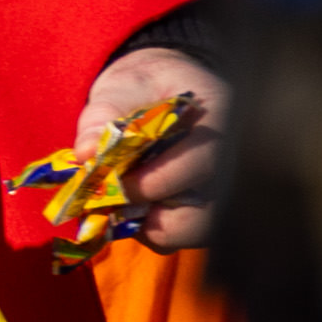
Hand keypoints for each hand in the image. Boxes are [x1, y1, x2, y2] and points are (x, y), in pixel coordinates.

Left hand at [71, 45, 228, 250]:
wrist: (168, 91)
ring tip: (117, 203)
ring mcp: (225, 192)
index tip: (111, 184)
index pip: (201, 163)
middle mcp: (235, 164)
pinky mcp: (207, 211)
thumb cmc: (148, 86)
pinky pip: (181, 236)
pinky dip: (150, 229)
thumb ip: (105, 114)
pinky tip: (129, 205)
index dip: (153, 181)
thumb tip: (86, 152)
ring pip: (193, 232)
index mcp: (222, 121)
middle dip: (151, 217)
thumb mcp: (125, 85)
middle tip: (110, 204)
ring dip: (147, 226)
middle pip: (206, 214)